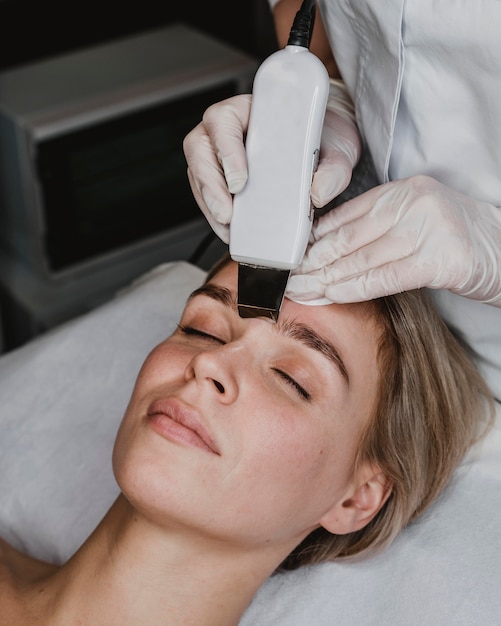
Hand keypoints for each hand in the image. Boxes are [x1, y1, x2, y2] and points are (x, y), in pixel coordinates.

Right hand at [183, 80, 361, 242]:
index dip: (225, 150)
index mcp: (252, 109)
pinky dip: (216, 216)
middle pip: (199, 150)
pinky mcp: (223, 179)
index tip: (240, 181)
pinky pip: (208, 195)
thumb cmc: (326, 138)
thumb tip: (318, 194)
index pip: (223, 120)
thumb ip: (334, 169)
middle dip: (209, 185)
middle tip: (227, 214)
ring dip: (209, 204)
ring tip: (228, 228)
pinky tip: (231, 231)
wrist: (328, 149)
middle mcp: (229, 129)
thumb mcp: (338, 148)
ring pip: (199, 175)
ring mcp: (221, 154)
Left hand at [287, 175, 500, 305]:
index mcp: (403, 190)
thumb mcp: (415, 223)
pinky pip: (385, 277)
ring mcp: (429, 228)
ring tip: (300, 291)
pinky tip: (330, 296)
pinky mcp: (441, 259)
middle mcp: (414, 202)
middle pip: (348, 237)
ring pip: (361, 259)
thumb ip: (378, 229)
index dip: (314, 239)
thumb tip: (328, 252)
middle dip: (312, 262)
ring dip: (325, 280)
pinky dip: (354, 288)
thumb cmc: (457, 241)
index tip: (291, 256)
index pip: (346, 216)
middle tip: (286, 277)